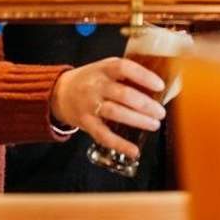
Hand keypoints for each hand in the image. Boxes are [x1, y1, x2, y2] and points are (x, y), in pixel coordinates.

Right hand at [51, 57, 165, 157]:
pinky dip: (120, 144)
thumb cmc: (89, 80)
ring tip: (154, 124)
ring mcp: (89, 104)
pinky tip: (134, 150)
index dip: (144, 77)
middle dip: (146, 105)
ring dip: (138, 120)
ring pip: (116, 113)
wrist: (59, 92)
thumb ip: (125, 75)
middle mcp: (96, 85)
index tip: (160, 86)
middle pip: (123, 94)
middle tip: (160, 112)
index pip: (125, 68)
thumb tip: (156, 88)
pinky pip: (104, 135)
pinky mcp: (86, 122)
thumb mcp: (104, 69)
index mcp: (103, 69)